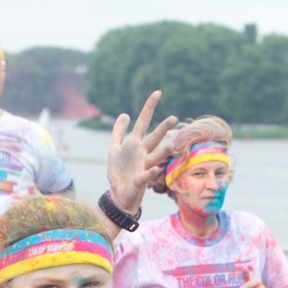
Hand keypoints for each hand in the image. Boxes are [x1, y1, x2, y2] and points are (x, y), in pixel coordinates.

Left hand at [107, 90, 177, 214]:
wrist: (119, 195)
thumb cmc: (119, 173)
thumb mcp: (114, 149)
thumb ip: (118, 132)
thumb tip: (124, 114)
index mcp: (135, 144)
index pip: (143, 122)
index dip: (149, 107)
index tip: (158, 93)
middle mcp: (143, 154)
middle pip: (154, 138)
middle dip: (163, 129)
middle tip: (173, 118)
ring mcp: (143, 166)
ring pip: (155, 156)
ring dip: (163, 151)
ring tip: (172, 144)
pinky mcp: (141, 180)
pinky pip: (146, 175)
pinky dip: (151, 172)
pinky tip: (156, 169)